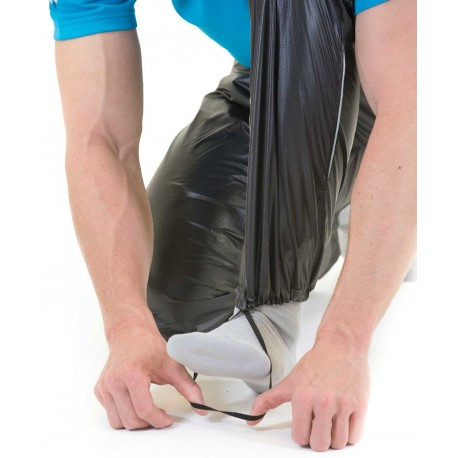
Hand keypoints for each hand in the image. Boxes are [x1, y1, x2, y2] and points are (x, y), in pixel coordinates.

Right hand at [94, 316, 207, 429]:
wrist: (130, 332)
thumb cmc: (148, 346)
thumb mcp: (173, 365)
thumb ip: (188, 388)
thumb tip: (201, 407)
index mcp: (131, 374)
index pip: (144, 410)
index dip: (158, 420)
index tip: (167, 420)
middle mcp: (114, 381)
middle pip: (131, 420)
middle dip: (148, 423)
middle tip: (160, 416)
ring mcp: (104, 386)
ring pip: (118, 422)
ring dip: (134, 422)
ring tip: (148, 411)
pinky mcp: (99, 390)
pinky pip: (111, 413)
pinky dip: (124, 414)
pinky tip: (136, 403)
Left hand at [246, 331, 369, 450]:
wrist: (340, 345)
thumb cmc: (316, 363)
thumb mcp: (289, 382)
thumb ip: (268, 401)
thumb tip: (251, 419)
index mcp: (303, 398)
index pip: (300, 438)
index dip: (302, 434)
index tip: (305, 425)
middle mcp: (323, 403)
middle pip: (320, 445)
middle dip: (317, 439)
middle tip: (318, 426)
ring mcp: (343, 405)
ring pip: (339, 443)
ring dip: (334, 438)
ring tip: (330, 423)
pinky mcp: (359, 406)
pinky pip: (355, 436)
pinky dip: (349, 434)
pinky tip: (343, 421)